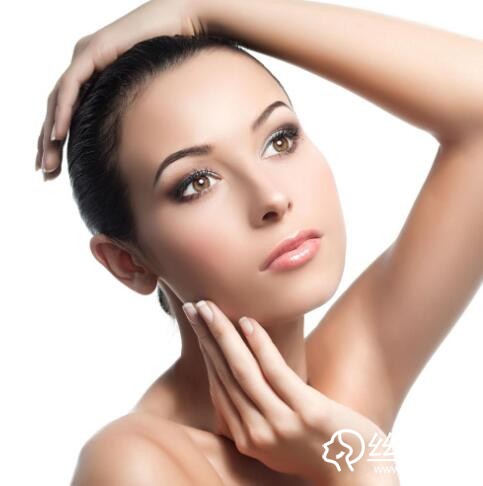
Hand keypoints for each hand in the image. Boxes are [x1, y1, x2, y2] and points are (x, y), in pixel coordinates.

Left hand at [36, 0, 203, 176]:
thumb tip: (143, 142)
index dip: (57, 139)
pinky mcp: (91, 52)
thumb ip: (134, 109)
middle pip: (56, 110)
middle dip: (47, 144)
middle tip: (45, 172)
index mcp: (94, 76)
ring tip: (46, 163)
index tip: (55, 167)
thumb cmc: (173, 56)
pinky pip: (70, 87)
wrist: (182, 21)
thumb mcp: (146, 91)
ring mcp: (84, 57)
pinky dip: (63, 112)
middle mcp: (83, 65)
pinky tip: (58, 135)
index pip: (67, 111)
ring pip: (57, 101)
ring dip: (49, 135)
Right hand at [182, 300, 399, 484]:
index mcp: (247, 437)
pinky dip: (259, 346)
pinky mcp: (307, 413)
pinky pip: (276, 373)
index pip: (218, 386)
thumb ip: (255, 416)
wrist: (360, 478)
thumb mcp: (277, 440)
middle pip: (224, 374)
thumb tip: (239, 386)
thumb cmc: (319, 450)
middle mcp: (257, 432)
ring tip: (210, 308)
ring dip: (223, 336)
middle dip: (207, 337)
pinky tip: (247, 323)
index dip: (205, 352)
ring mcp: (281, 423)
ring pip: (243, 372)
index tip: (196, 325)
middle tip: (192, 307)